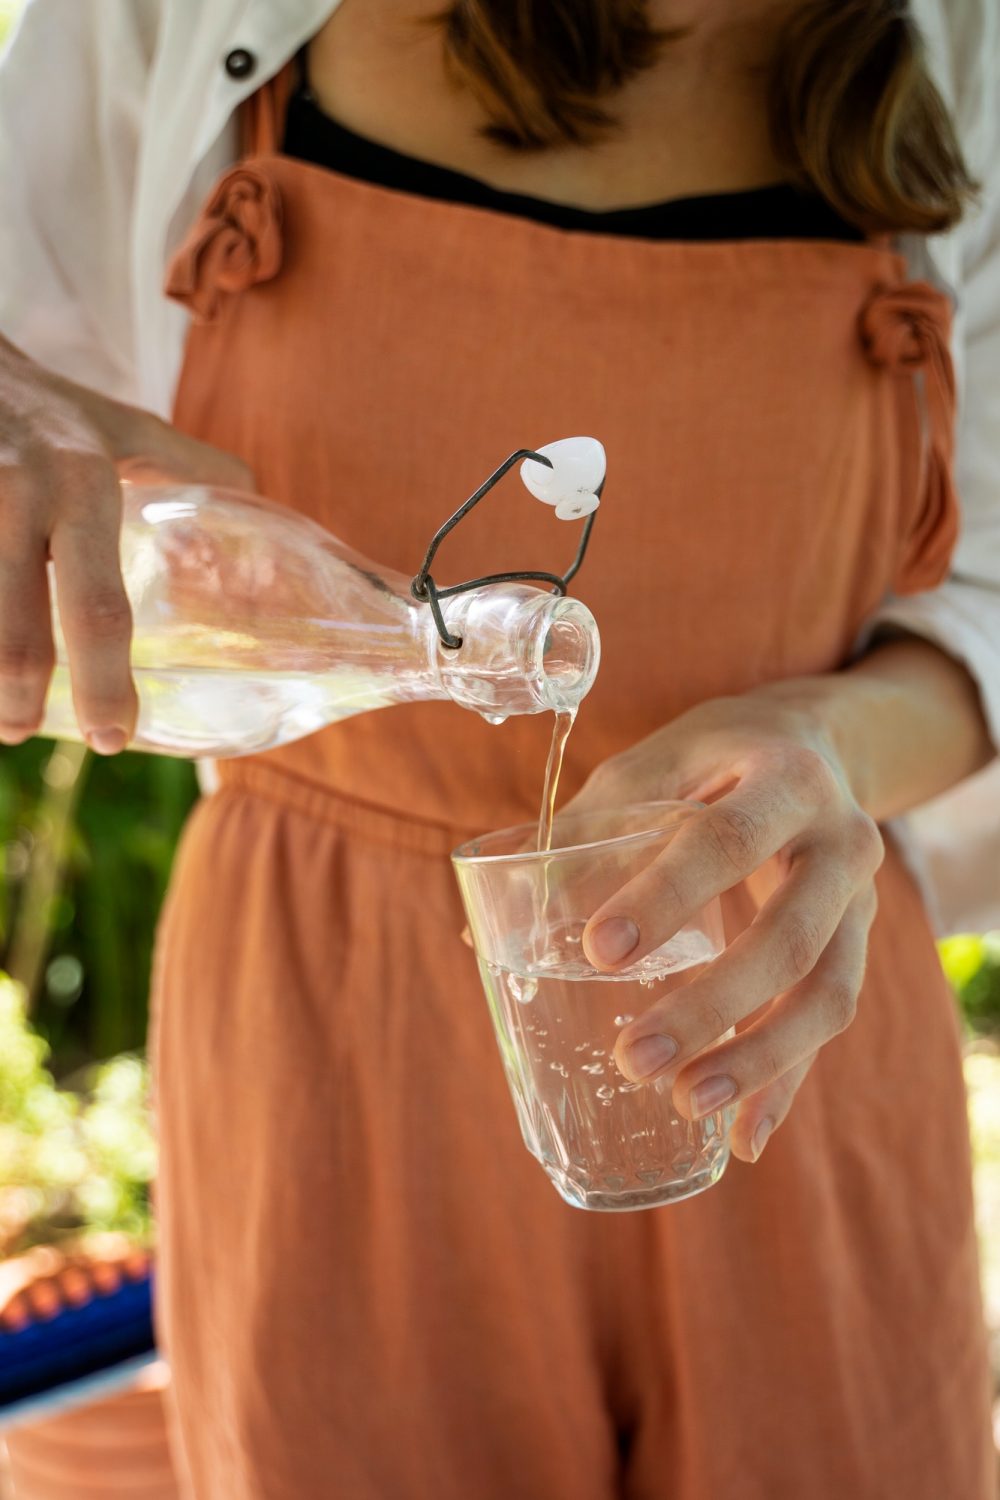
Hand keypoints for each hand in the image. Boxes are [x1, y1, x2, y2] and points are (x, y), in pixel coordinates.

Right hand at [0, 335, 252, 752]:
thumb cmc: (55, 408)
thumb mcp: (129, 428)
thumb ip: (198, 472)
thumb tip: (262, 547)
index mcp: (84, 486)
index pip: (99, 607)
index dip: (104, 682)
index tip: (114, 736)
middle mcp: (18, 496)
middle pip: (17, 634)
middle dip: (19, 698)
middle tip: (24, 732)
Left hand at [562, 687, 884, 1163]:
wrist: (816, 746)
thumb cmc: (708, 760)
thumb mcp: (650, 767)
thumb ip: (580, 839)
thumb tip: (484, 934)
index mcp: (785, 778)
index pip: (728, 842)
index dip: (664, 897)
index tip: (598, 950)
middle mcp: (841, 841)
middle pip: (789, 936)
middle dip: (711, 1005)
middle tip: (631, 1057)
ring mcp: (861, 901)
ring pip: (826, 993)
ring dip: (757, 1060)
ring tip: (682, 1102)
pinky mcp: (857, 946)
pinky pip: (829, 1023)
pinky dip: (784, 1083)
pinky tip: (741, 1138)